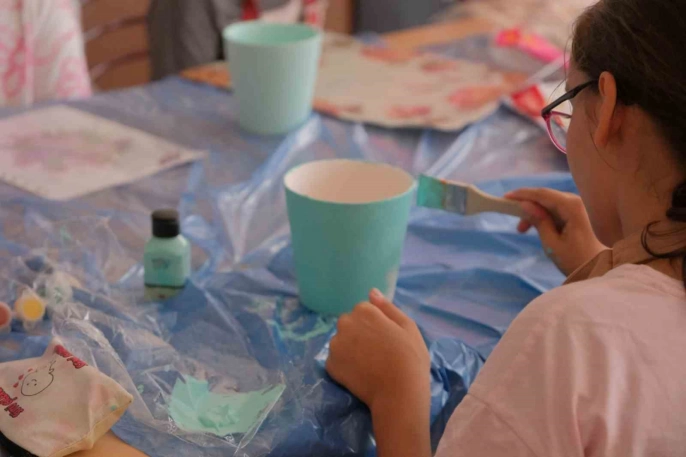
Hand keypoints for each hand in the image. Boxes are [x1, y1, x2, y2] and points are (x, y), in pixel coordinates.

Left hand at [326, 289, 430, 411]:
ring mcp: (335, 344)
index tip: (385, 339)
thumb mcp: (408, 326)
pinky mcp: (330, 364)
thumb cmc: (410, 358)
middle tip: (377, 352)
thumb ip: (387, 307)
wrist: (399, 393)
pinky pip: (336, 360)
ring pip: (341, 341)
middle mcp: (345, 323)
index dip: (375, 325)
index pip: (363, 311)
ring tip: (368, 364)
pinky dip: (344, 366)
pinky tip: (360, 374)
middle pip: (349, 324)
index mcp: (364, 310)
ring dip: (350, 348)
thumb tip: (371, 292)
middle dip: (358, 334)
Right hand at [505, 188, 607, 275]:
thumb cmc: (575, 259)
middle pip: (545, 196)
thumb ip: (539, 221)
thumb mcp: (552, 243)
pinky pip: (554, 209)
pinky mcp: (576, 214)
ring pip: (548, 203)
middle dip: (527, 205)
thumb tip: (525, 204)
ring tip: (522, 230)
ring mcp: (576, 207)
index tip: (505, 197)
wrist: (599, 269)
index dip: (523, 194)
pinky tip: (533, 227)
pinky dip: (542, 216)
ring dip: (533, 212)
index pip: (542, 194)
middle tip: (513, 220)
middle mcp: (575, 201)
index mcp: (571, 207)